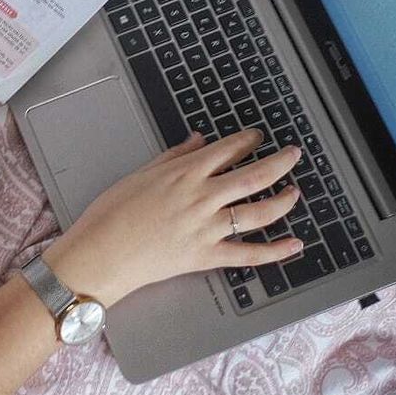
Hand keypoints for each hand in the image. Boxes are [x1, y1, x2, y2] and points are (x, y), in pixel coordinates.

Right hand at [43, 129, 302, 304]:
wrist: (100, 253)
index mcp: (185, 173)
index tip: (258, 137)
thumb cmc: (111, 213)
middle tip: (294, 155)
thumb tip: (197, 141)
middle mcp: (202, 197)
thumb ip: (174, 157)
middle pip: (255, 175)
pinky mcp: (206, 257)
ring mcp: (208, 228)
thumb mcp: (140, 174)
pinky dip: (275, 251)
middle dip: (281, 162)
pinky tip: (294, 244)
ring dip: (283, 200)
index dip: (249, 140)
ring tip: (295, 192)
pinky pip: (249, 254)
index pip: (229, 149)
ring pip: (259, 212)